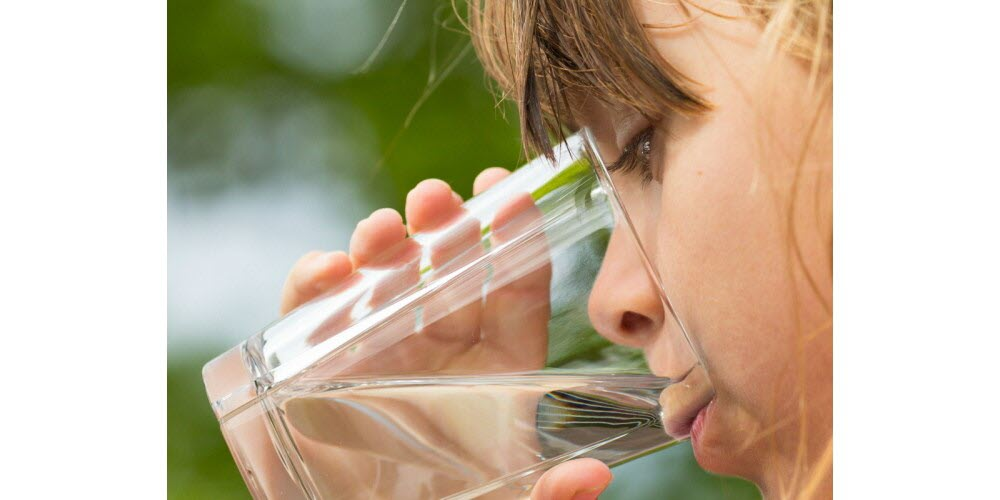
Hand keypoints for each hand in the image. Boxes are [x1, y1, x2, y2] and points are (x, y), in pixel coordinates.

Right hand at [276, 169, 612, 498]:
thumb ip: (547, 497)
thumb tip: (593, 478)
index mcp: (495, 372)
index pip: (515, 296)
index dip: (517, 244)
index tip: (514, 197)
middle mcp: (439, 352)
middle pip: (448, 274)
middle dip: (445, 229)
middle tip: (437, 199)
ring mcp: (378, 352)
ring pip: (383, 280)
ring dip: (381, 246)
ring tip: (381, 230)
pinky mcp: (315, 366)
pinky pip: (312, 314)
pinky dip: (313, 286)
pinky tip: (328, 271)